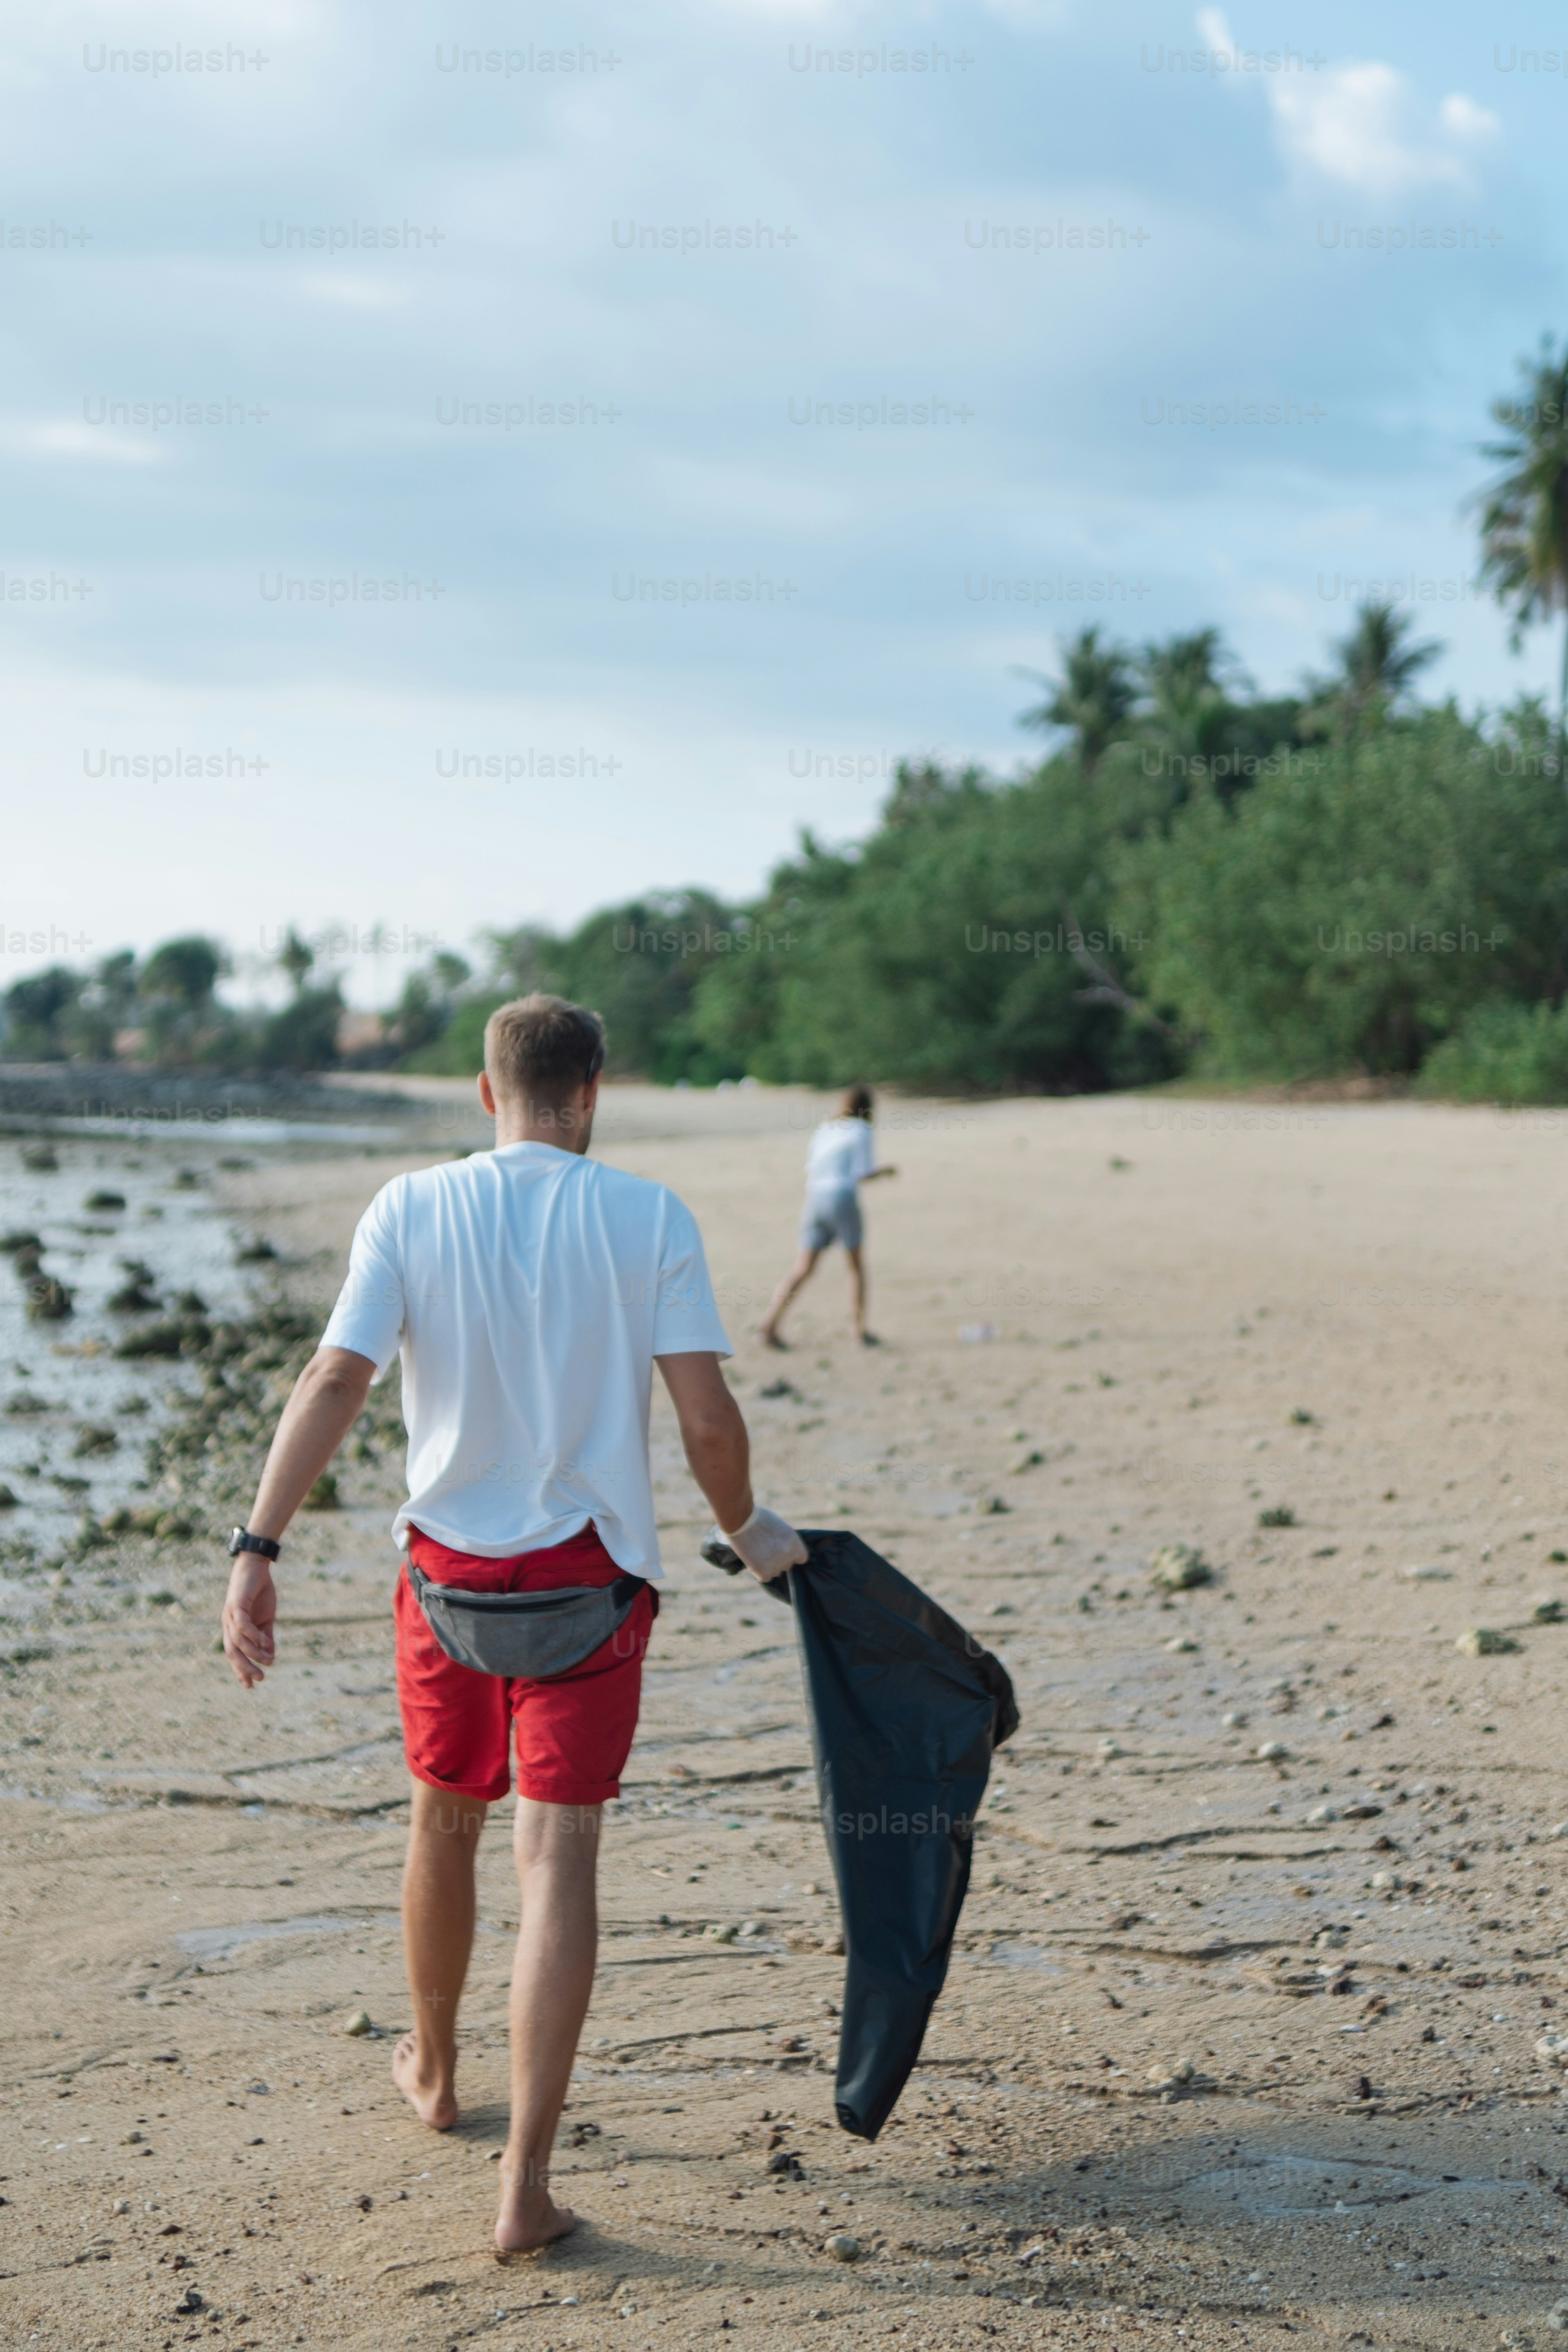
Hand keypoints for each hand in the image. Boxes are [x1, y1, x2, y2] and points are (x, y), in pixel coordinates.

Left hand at [222, 1555, 276, 1686]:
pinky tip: (264, 1642)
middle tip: (260, 1679)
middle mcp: (228, 1624)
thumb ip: (266, 1636)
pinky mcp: (236, 1604)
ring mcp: (230, 1615)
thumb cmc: (260, 1592)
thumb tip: (271, 1656)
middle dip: (245, 1667)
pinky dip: (252, 1635)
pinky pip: (242, 1625)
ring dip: (253, 1653)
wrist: (256, 1567)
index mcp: (234, 1629)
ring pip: (237, 1641)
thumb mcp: (266, 1618)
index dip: (241, 1670)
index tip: (251, 1685)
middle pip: (232, 1652)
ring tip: (268, 1661)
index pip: (234, 1654)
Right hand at [719, 1505, 807, 1585]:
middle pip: (787, 1565)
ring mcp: (776, 1564)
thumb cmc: (758, 1518)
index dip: (793, 1556)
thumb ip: (785, 1540)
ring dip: (768, 1567)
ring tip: (757, 1553)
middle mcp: (788, 1554)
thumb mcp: (779, 1526)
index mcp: (794, 1542)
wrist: (740, 1520)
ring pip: (776, 1572)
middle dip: (779, 1560)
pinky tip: (753, 1560)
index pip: (802, 1558)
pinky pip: (765, 1578)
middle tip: (766, 1551)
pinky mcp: (763, 1571)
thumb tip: (787, 1550)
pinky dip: (759, 1572)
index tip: (785, 1553)